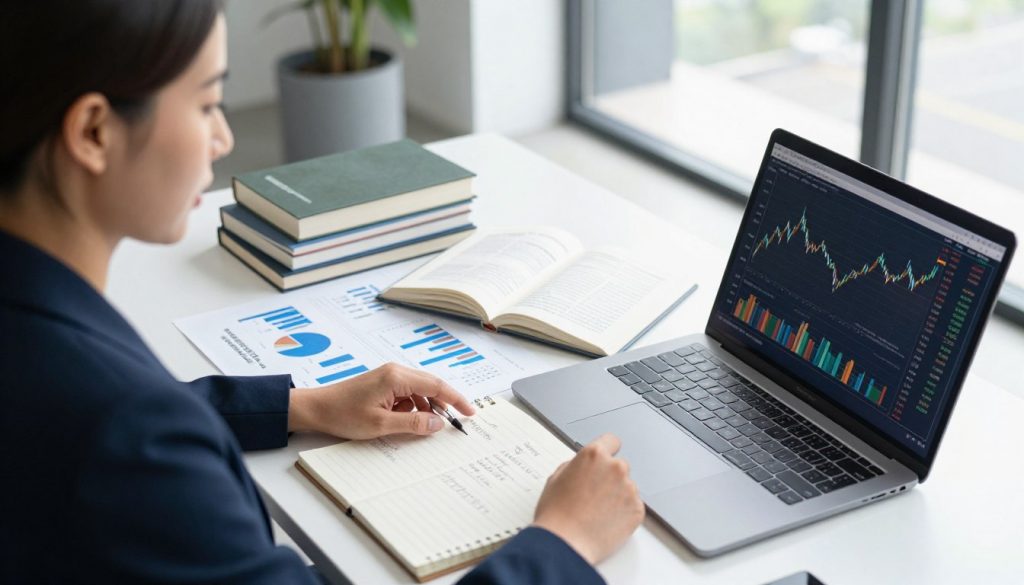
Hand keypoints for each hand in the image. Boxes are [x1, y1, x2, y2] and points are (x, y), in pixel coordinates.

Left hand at [287, 363, 474, 439]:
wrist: (316, 409)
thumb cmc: (343, 414)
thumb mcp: (381, 424)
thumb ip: (413, 424)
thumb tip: (438, 423)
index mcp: (397, 377)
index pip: (436, 385)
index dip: (456, 399)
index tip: (470, 412)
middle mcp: (396, 372)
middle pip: (431, 386)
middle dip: (443, 405)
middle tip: (455, 423)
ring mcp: (389, 377)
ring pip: (419, 392)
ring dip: (424, 409)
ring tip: (421, 428)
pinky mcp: (383, 384)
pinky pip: (407, 395)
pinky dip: (411, 408)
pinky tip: (404, 422)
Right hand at [532, 433, 643, 564]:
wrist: (565, 544)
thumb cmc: (556, 514)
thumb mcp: (555, 479)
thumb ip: (575, 465)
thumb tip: (583, 466)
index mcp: (594, 455)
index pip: (612, 441)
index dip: (607, 451)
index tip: (606, 459)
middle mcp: (615, 468)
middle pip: (620, 466)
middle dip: (610, 477)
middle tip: (594, 495)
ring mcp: (629, 489)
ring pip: (627, 487)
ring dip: (617, 496)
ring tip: (597, 512)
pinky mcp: (637, 510)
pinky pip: (633, 506)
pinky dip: (623, 513)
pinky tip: (605, 521)